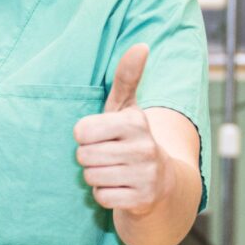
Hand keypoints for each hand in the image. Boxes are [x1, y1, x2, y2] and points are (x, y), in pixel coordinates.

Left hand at [74, 45, 170, 214]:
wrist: (162, 182)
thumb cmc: (133, 140)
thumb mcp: (127, 109)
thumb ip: (126, 77)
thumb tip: (141, 45)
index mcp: (135, 121)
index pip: (81, 131)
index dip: (84, 136)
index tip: (100, 137)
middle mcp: (145, 146)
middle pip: (84, 156)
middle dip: (89, 159)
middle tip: (106, 157)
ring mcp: (146, 174)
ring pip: (92, 178)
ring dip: (96, 177)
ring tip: (113, 171)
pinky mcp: (143, 199)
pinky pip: (103, 198)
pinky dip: (105, 195)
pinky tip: (119, 188)